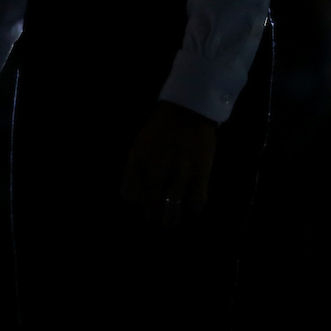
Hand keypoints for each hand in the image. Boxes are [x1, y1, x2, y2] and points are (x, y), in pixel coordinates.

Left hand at [120, 101, 217, 228]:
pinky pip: (196, 202)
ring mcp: (180, 171)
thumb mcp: (141, 142)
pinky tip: (191, 208)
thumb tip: (138, 194)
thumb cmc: (162, 127)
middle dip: (152, 211)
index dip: (134, 198)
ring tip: (170, 222)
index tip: (139, 198)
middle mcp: (158, 167)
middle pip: (150, 203)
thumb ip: (137, 167)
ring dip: (170, 219)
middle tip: (154, 213)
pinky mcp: (201, 173)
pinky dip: (193, 209)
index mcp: (139, 158)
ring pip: (172, 209)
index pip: (128, 193)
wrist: (190, 108)